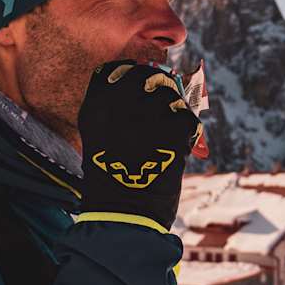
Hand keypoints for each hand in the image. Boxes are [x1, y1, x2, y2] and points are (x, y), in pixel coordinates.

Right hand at [77, 60, 202, 229]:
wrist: (122, 214)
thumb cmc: (110, 182)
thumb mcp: (99, 139)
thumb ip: (116, 112)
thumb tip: (144, 91)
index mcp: (96, 106)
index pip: (117, 70)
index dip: (133, 76)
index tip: (141, 88)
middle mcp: (120, 103)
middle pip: (147, 77)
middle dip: (158, 90)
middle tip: (161, 112)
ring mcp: (148, 114)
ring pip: (171, 96)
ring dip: (174, 113)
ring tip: (166, 139)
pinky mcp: (173, 128)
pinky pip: (188, 118)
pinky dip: (188, 133)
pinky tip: (177, 150)